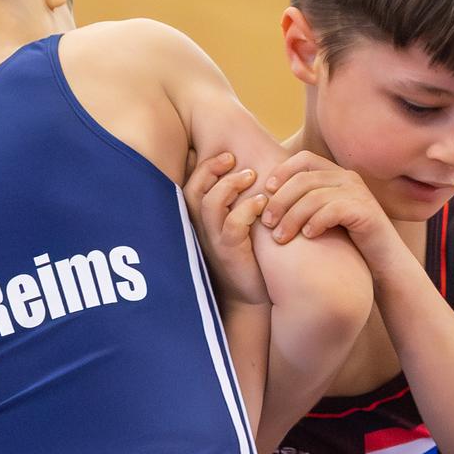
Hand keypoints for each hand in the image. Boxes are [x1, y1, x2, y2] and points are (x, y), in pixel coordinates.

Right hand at [186, 152, 270, 306]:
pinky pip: (232, 225)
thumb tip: (251, 167)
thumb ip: (237, 200)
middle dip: (211, 168)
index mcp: (200, 220)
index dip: (204, 166)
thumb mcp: (238, 225)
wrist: (252, 296)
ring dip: (231, 185)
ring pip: (210, 204)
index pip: (191, 185)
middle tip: (233, 159)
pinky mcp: (229, 254)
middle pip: (193, 190)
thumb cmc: (248, 256)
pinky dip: (247, 209)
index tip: (228, 156)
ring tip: (251, 176)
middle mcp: (201, 229)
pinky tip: (262, 203)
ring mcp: (213, 242)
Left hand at [259, 150, 397, 263]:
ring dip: (292, 217)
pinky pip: (333, 210)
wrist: (382, 261)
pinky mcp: (366, 211)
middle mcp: (347, 178)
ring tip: (280, 238)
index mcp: (335, 174)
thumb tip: (266, 196)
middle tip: (267, 223)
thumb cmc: (346, 241)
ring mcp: (358, 193)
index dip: (281, 172)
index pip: (304, 159)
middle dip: (280, 200)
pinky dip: (316, 222)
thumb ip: (302, 202)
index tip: (264, 192)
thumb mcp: (321, 216)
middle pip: (304, 179)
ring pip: (314, 196)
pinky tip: (307, 237)